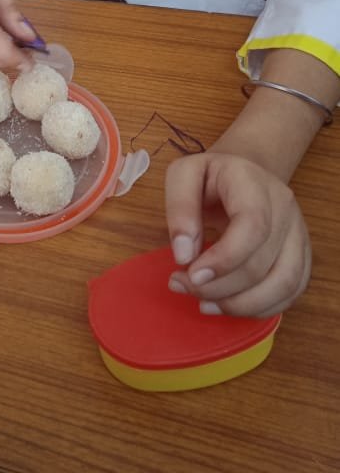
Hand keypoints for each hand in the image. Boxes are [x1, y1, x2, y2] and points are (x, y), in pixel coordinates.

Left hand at [165, 151, 310, 317]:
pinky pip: (291, 293)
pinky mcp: (302, 255)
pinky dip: (259, 308)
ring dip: (241, 304)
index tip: (191, 275)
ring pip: (284, 284)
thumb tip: (184, 256)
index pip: (252, 226)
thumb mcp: (182, 176)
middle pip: (263, 262)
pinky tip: (227, 305)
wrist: (242, 173)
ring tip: (204, 303)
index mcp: (252, 181)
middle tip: (185, 287)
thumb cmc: (209, 177)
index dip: (224, 259)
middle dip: (221, 287)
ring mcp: (298, 232)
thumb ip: (180, 210)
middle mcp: (284, 206)